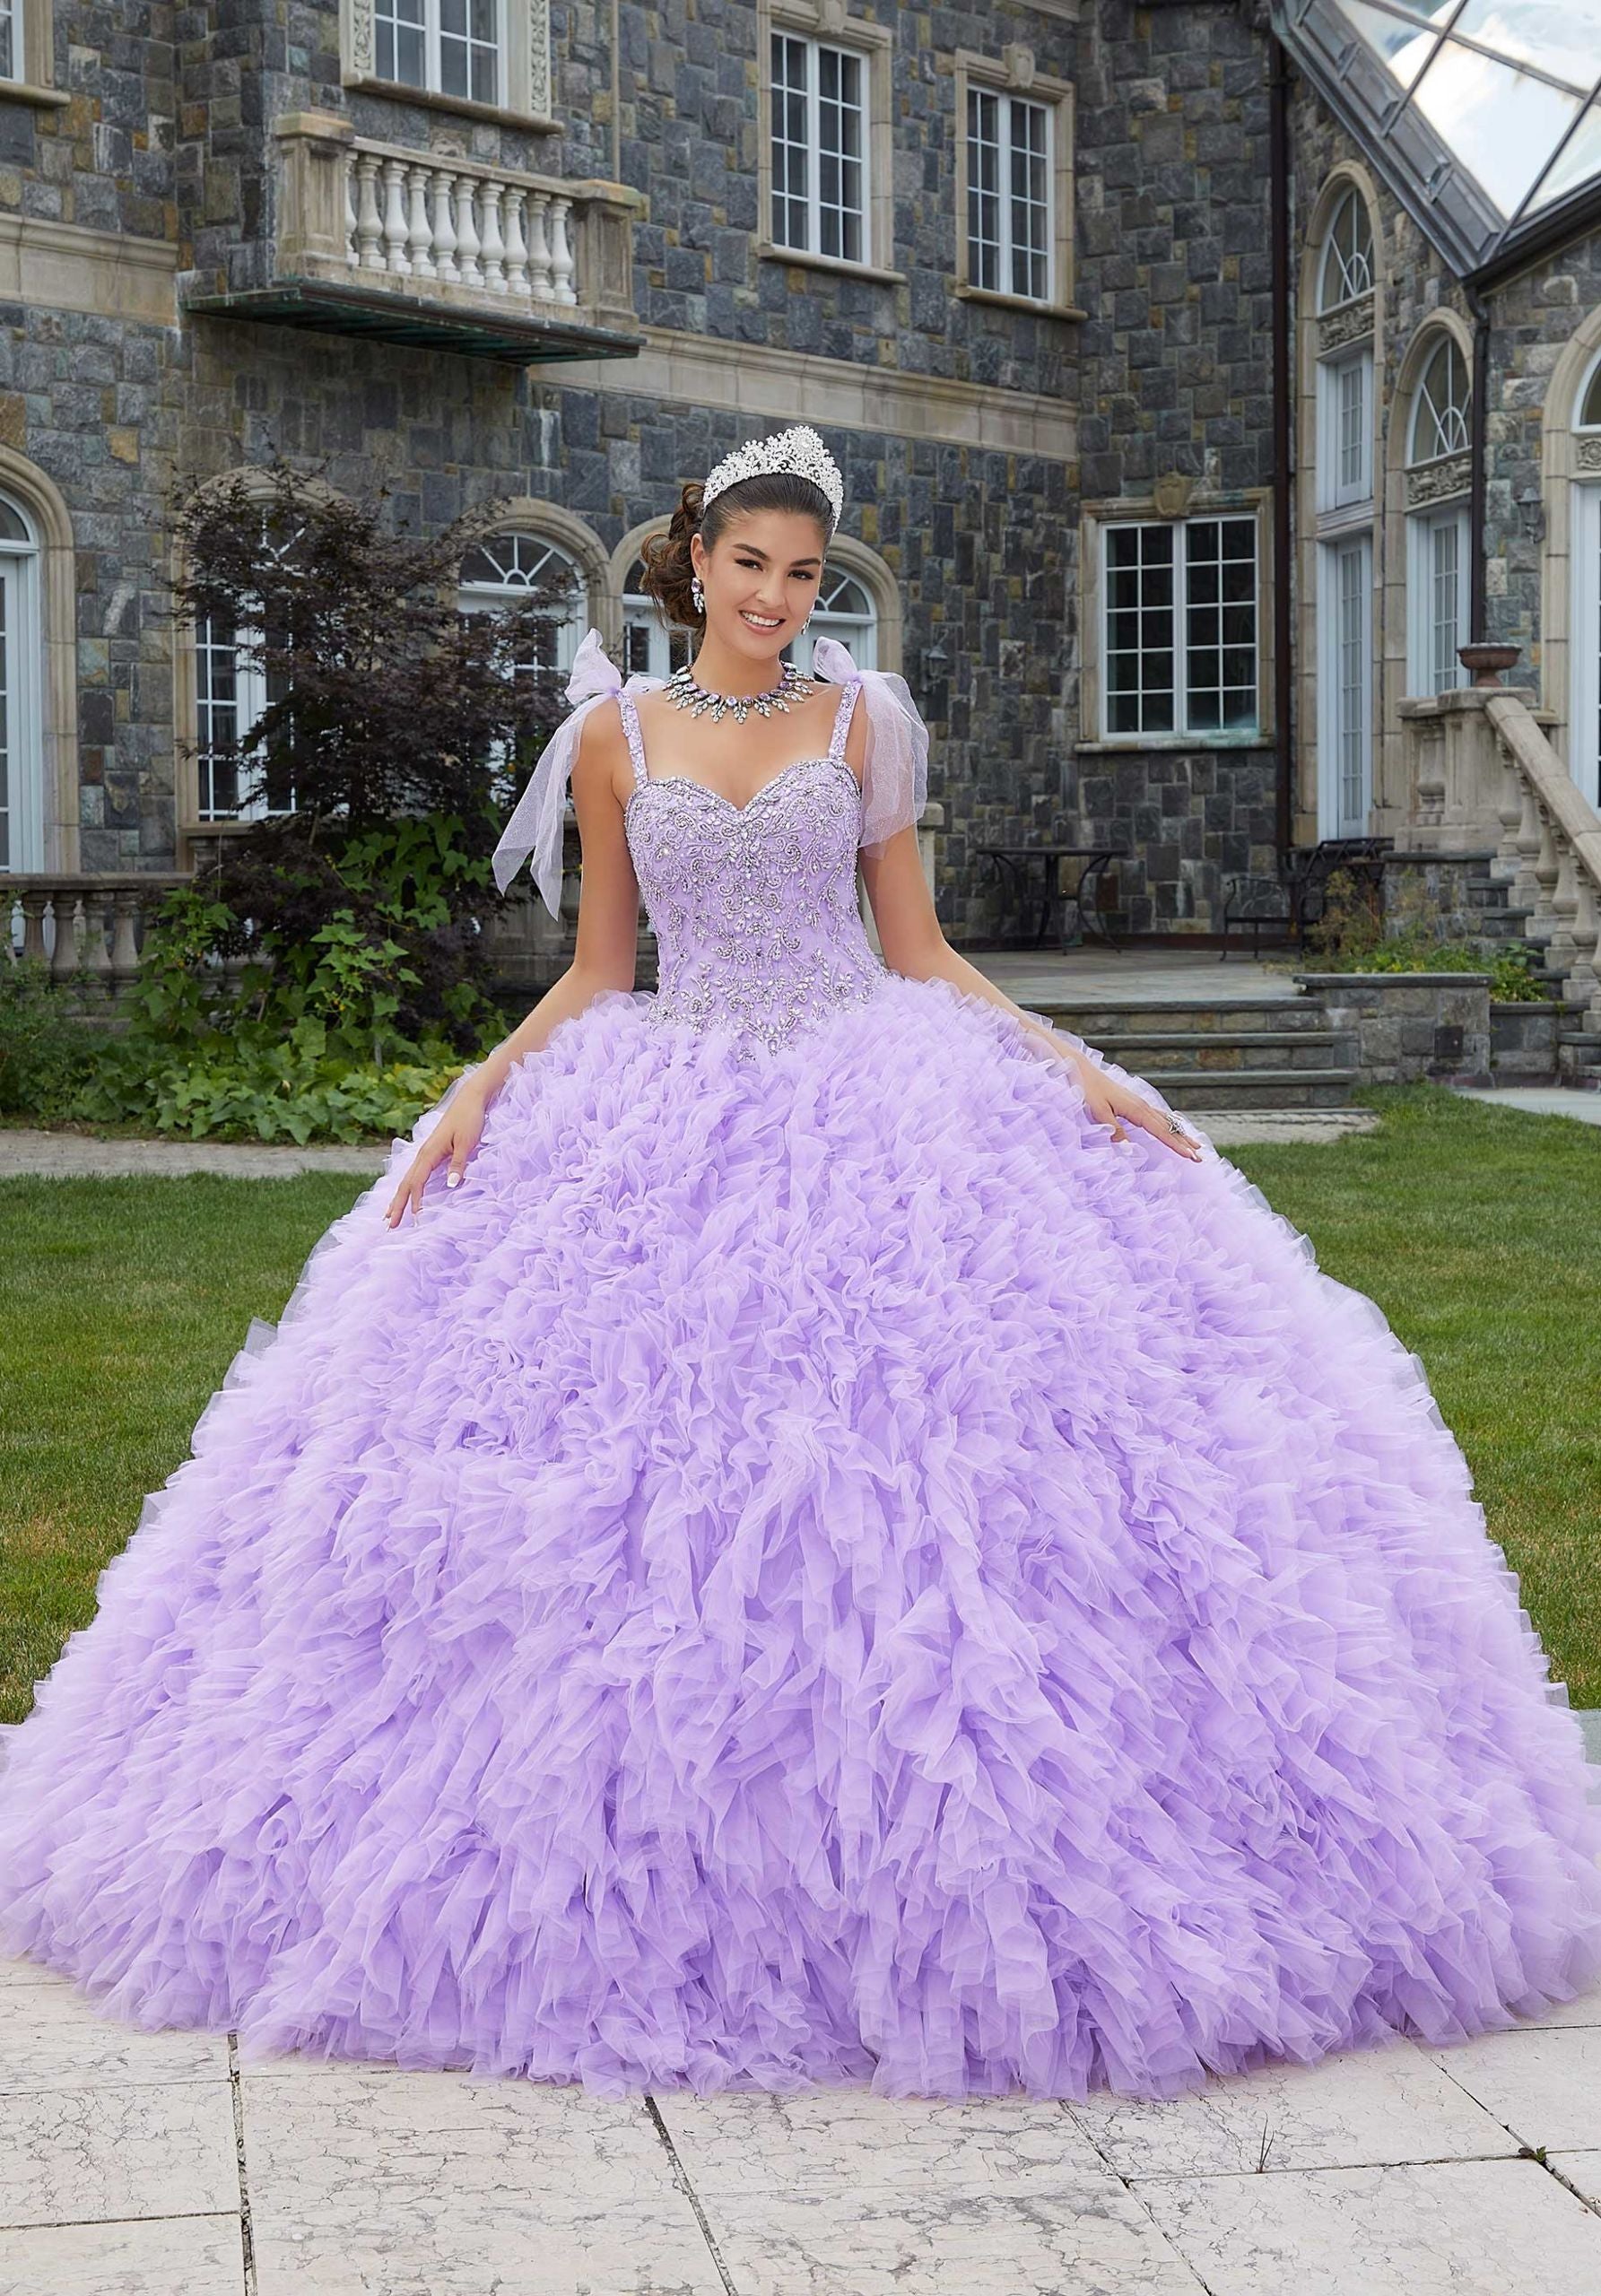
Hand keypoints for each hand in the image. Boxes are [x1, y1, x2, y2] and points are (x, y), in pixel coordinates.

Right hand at [384, 1087, 487, 1226]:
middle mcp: (422, 1154)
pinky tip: (404, 1194)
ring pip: (406, 1179)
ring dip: (397, 1199)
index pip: (417, 1183)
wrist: (470, 1099)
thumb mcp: (467, 1143)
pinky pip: (414, 1174)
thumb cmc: (469, 1119)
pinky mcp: (430, 1152)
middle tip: (389, 1226)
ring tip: (388, 1216)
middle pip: (405, 1184)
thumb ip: (458, 1164)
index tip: (416, 1219)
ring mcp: (424, 1153)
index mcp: (429, 1153)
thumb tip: (451, 1185)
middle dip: (397, 1206)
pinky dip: (406, 1188)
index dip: (415, 1201)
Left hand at [1065, 1052, 1203, 1162]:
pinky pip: (1158, 1115)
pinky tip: (1174, 1127)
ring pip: (1166, 1121)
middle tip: (1201, 1158)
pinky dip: (1170, 1124)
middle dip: (1185, 1143)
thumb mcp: (1098, 1113)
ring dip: (1181, 1134)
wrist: (1081, 1069)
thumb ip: (1114, 1130)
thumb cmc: (1088, 1090)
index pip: (1161, 1131)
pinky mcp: (1134, 1102)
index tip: (1191, 1157)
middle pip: (1169, 1128)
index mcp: (1137, 1109)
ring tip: (1196, 1145)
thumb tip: (1129, 1149)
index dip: (1177, 1146)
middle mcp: (1143, 1106)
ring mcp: (1140, 1103)